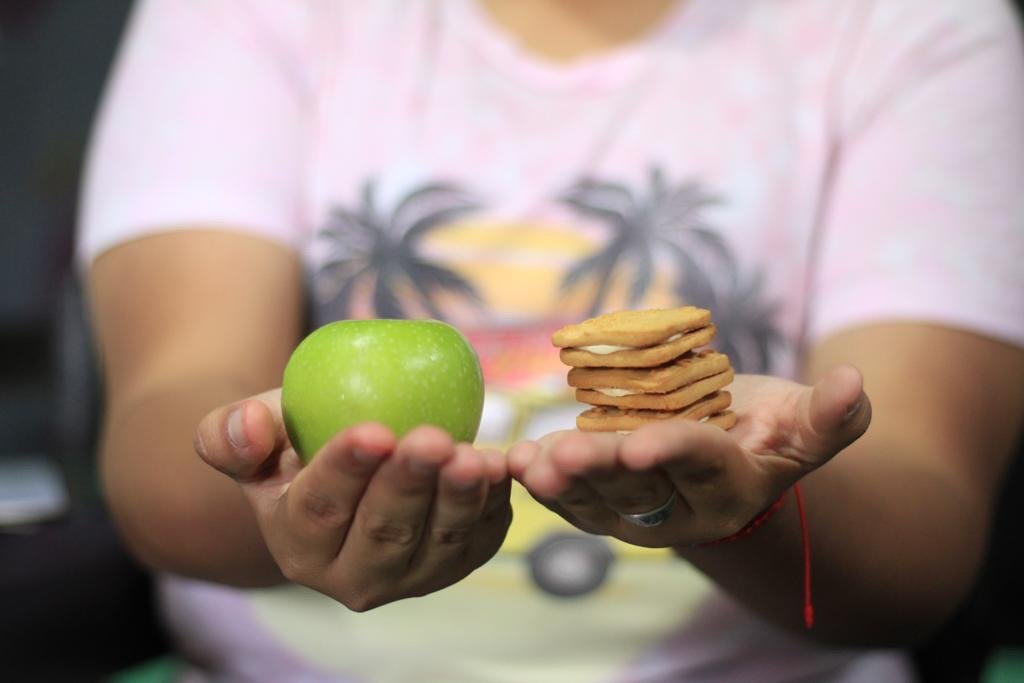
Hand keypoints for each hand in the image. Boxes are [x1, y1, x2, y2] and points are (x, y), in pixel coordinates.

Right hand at [194, 389, 511, 610]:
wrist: (354, 472)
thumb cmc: (298, 446)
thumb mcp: (257, 436)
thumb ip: (231, 433)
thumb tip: (247, 426)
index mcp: (299, 547)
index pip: (320, 511)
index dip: (345, 471)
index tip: (372, 431)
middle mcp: (354, 577)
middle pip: (384, 534)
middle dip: (410, 486)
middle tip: (432, 439)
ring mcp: (410, 577)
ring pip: (438, 543)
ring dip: (460, 500)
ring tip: (475, 457)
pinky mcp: (455, 564)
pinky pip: (479, 539)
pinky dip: (492, 505)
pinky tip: (500, 467)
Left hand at [508, 365, 870, 547]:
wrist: (732, 461)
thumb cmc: (773, 436)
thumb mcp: (808, 427)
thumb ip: (833, 415)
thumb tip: (854, 380)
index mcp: (732, 487)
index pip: (699, 465)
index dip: (671, 452)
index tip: (638, 444)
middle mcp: (681, 510)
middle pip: (637, 488)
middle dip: (599, 471)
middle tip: (563, 457)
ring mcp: (638, 512)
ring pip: (595, 499)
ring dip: (559, 481)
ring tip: (528, 463)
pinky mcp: (605, 503)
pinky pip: (571, 497)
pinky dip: (542, 480)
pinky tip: (515, 461)